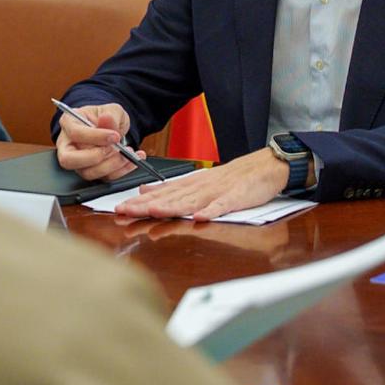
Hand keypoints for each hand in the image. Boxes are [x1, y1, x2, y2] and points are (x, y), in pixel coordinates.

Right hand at [55, 102, 140, 180]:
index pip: (75, 134)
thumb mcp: (112, 109)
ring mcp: (78, 161)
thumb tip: (106, 118)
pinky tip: (131, 160)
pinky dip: (121, 171)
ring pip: (87, 172)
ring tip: (128, 154)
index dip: (95, 137)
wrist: (112, 126)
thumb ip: (110, 115)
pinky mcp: (91, 171)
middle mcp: (68, 145)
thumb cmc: (106, 116)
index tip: (114, 136)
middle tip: (116, 149)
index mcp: (69, 123)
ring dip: (111, 165)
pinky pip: (103, 177)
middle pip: (69, 160)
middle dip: (96, 157)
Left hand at [113, 148, 289, 220]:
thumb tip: (145, 189)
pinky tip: (200, 217)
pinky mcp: (236, 197)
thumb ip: (173, 187)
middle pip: (170, 197)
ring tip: (154, 213)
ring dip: (172, 207)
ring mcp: (218, 192)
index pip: (161, 193)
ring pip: (191, 201)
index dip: (140, 201)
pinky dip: (211, 211)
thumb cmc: (233, 178)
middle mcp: (200, 186)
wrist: (264, 166)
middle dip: (146, 205)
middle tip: (125, 212)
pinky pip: (222, 205)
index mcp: (191, 184)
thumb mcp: (199, 180)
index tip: (120, 208)